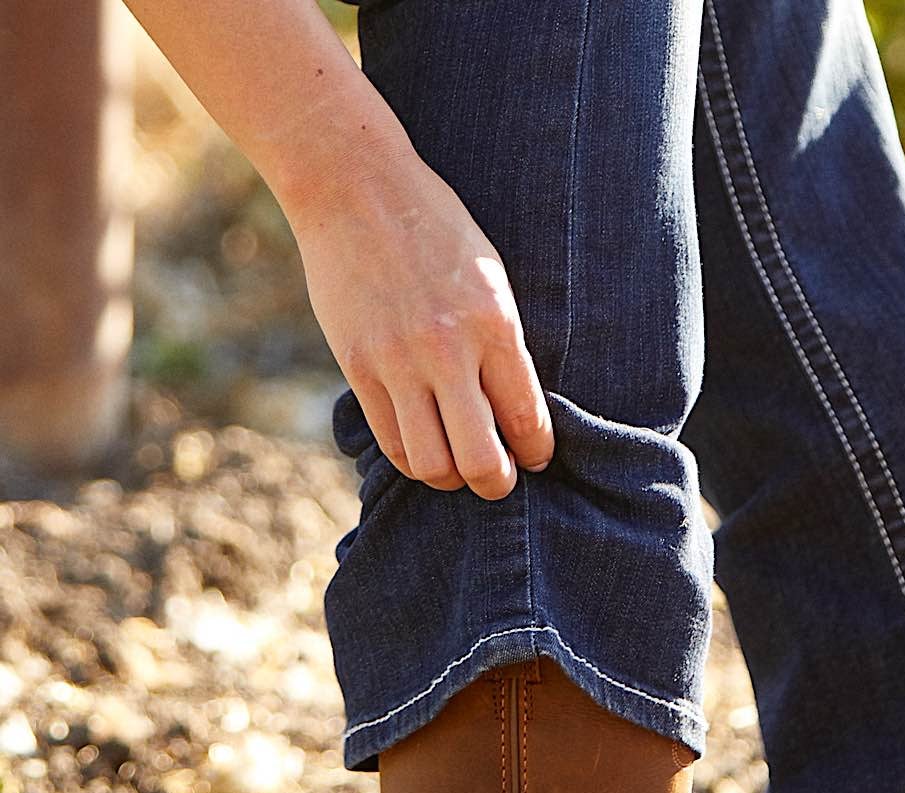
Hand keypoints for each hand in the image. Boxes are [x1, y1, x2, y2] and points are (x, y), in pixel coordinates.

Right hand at [291, 147, 552, 500]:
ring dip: (451, 478)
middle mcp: (449, 351)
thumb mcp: (490, 279)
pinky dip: (412, 460)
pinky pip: (391, 443)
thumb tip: (517, 412)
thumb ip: (503, 346)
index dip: (537, 455)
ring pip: (432, 466)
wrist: (354, 185)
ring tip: (457, 464)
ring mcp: (399, 363)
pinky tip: (423, 445)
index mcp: (495, 326)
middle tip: (499, 478)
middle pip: (482, 462)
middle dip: (497, 484)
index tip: (535, 458)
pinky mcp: (357, 367)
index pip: (528, 422)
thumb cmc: (435, 229)